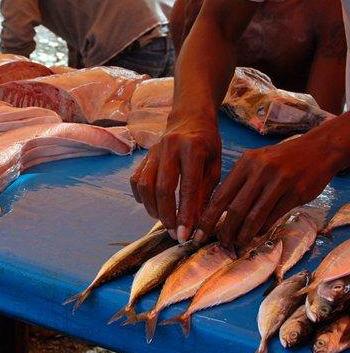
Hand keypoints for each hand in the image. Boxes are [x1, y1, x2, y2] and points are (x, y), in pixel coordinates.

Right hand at [130, 111, 221, 241]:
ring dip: (152, 208)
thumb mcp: (215, 166)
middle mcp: (169, 148)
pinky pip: (136, 180)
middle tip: (174, 232)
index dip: (186, 213)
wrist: (189, 117)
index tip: (185, 235)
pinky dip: (141, 197)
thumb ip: (205, 192)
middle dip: (166, 215)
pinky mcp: (143, 156)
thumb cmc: (207, 144)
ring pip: (145, 185)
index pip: (187, 187)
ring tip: (164, 220)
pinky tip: (151, 205)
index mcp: (193, 149)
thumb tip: (197, 223)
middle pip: (161, 188)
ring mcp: (153, 151)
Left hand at [195, 133, 340, 247]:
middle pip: (235, 208)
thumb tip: (219, 211)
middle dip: (225, 230)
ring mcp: (279, 181)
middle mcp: (261, 170)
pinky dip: (262, 229)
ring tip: (238, 243)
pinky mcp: (296, 193)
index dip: (208, 217)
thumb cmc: (281, 159)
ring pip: (255, 216)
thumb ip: (240, 182)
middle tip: (221, 242)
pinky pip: (274, 216)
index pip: (221, 195)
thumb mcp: (256, 162)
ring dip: (244, 234)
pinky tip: (257, 234)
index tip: (199, 233)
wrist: (319, 149)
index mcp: (246, 163)